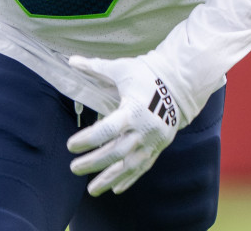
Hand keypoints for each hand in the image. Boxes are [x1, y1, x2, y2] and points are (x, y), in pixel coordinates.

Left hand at [66, 55, 181, 195]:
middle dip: (94, 163)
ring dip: (109, 179)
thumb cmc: (146, 74)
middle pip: (116, 153)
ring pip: (130, 166)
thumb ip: (96, 68)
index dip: (88, 139)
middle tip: (73, 169)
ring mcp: (152, 142)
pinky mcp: (158, 147)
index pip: (107, 130)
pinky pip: (143, 168)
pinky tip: (115, 189)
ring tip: (91, 190)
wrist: (179, 84)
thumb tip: (71, 60)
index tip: (70, 146)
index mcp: (133, 110)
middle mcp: (143, 130)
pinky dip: (129, 179)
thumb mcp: (121, 69)